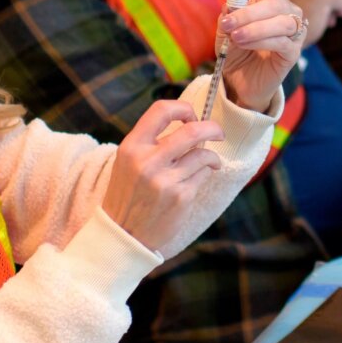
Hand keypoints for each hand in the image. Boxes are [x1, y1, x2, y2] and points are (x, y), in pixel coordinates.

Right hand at [104, 100, 225, 254]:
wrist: (123, 234)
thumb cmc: (128, 194)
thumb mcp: (128, 162)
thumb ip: (151, 142)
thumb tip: (187, 123)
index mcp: (132, 147)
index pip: (161, 110)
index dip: (183, 108)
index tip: (192, 115)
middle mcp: (147, 161)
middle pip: (192, 131)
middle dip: (212, 128)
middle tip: (218, 132)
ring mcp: (165, 180)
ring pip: (203, 154)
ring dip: (212, 155)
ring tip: (211, 160)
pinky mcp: (181, 197)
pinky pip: (203, 175)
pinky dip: (206, 173)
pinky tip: (200, 176)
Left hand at [218, 0, 306, 110]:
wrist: (238, 80)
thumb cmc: (235, 49)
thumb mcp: (225, 28)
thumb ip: (229, 13)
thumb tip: (231, 4)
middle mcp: (286, 9)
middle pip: (274, 1)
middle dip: (248, 12)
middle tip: (227, 25)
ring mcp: (293, 30)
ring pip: (281, 21)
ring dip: (254, 28)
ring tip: (236, 37)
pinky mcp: (293, 51)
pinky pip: (281, 41)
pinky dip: (260, 41)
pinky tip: (244, 44)